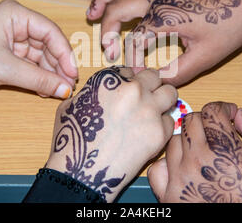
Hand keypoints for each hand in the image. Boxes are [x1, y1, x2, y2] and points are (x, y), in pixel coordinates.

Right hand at [45, 66, 177, 201]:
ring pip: (170, 93)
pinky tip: (149, 134)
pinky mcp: (159, 132)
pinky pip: (170, 121)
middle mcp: (132, 89)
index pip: (129, 70)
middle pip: (154, 76)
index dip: (129, 81)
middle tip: (146, 98)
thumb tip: (101, 93)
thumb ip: (90, 91)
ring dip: (163, 100)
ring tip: (154, 112)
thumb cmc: (72, 140)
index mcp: (110, 79)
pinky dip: (162, 126)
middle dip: (150, 86)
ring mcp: (148, 109)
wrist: (81, 171)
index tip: (128, 92)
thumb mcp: (70, 105)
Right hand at [87, 0, 241, 85]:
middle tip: (104, 45)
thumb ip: (177, 72)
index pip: (134, 43)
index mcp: (163, 18)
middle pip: (119, 10)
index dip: (129, 60)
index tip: (134, 73)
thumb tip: (155, 81)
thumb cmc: (233, 25)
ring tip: (92, 10)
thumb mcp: (206, 56)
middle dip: (106, 29)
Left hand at [147, 102, 241, 202]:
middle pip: (190, 120)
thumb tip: (239, 114)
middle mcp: (197, 161)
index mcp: (223, 150)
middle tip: (216, 133)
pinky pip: (157, 168)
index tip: (227, 114)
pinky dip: (168, 165)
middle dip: (206, 121)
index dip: (223, 108)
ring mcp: (180, 178)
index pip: (212, 110)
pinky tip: (183, 169)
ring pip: (174, 141)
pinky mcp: (169, 195)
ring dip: (188, 142)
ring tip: (203, 154)